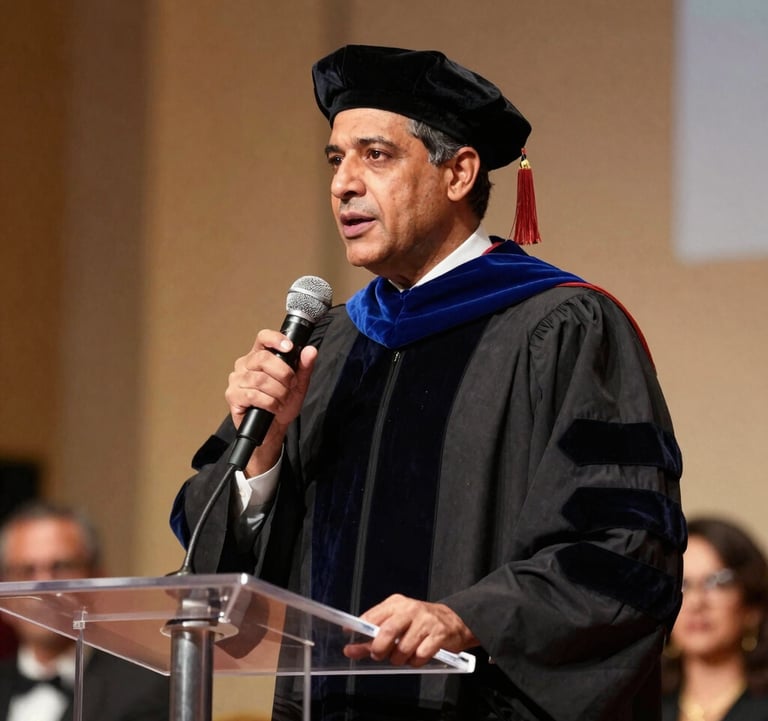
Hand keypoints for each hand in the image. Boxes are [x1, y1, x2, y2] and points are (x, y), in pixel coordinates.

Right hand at [225, 329, 317, 473]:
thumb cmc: (283, 404)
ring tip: (283, 399)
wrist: (274, 428)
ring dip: (278, 392)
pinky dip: (269, 403)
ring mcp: (236, 380)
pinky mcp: (233, 396)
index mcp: (259, 356)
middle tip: (291, 385)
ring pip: (260, 379)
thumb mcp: (299, 384)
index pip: (263, 338)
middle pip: (263, 359)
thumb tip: (311, 350)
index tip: (289, 347)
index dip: (275, 339)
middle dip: (283, 373)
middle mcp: (245, 365)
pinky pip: (253, 395)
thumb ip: (304, 367)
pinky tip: (274, 407)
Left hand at [343, 594, 478, 667]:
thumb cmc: (420, 622)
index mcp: (397, 604)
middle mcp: (411, 609)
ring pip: (404, 648)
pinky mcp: (439, 634)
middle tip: (379, 655)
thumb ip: (374, 636)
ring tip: (403, 656)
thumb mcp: (397, 622)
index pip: (373, 616)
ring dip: (399, 659)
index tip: (351, 642)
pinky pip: (421, 655)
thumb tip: (350, 649)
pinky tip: (418, 655)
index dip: (360, 630)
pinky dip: (416, 661)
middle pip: (388, 631)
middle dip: (380, 649)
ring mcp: (426, 621)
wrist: (454, 620)